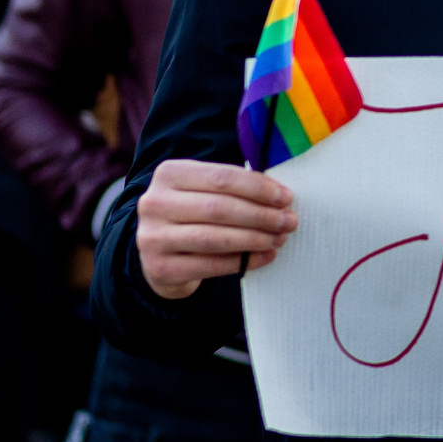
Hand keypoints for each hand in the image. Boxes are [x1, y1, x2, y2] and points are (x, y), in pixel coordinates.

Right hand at [135, 159, 296, 299]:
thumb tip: (281, 196)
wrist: (158, 253)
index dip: (259, 188)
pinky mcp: (159, 267)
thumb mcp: (204, 190)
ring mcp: (153, 237)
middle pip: (220, 208)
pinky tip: (265, 256)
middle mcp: (155, 203)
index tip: (286, 198)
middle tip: (289, 221)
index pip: (222, 178)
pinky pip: (210, 264)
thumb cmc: (193, 214)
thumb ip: (234, 187)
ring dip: (255, 239)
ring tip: (280, 238)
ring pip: (215, 238)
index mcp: (170, 174)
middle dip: (262, 215)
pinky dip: (244, 260)